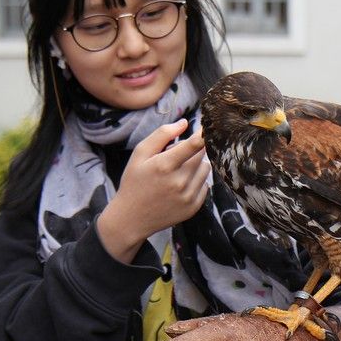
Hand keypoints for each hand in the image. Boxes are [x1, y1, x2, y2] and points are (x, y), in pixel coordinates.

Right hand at [96, 119, 209, 262]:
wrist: (131, 218)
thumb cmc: (134, 182)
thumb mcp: (140, 154)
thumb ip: (161, 135)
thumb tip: (185, 123)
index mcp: (165, 165)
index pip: (194, 144)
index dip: (204, 134)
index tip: (209, 127)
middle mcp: (179, 182)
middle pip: (201, 155)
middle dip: (192, 150)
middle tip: (175, 156)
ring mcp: (188, 196)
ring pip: (206, 168)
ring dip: (196, 165)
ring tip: (178, 171)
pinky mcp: (194, 207)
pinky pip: (205, 185)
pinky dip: (197, 181)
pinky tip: (181, 185)